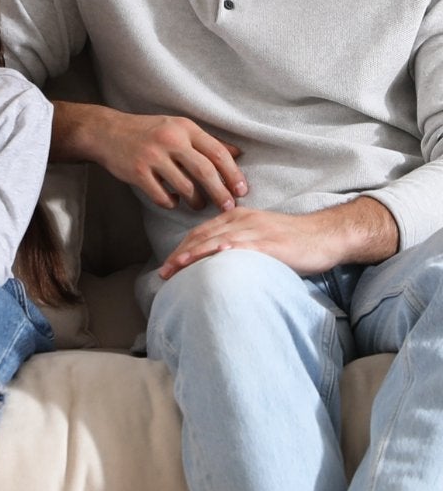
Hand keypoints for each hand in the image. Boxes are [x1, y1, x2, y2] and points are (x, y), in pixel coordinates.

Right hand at [93, 110, 245, 212]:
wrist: (107, 132)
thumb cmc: (149, 132)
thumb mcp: (179, 128)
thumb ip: (207, 141)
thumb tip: (238, 154)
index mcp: (185, 128)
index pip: (217, 152)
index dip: (233, 173)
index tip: (242, 190)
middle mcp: (170, 140)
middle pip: (205, 171)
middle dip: (221, 193)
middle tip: (228, 207)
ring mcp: (153, 156)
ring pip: (185, 187)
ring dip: (196, 201)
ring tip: (198, 205)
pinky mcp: (137, 172)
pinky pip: (162, 196)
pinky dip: (171, 203)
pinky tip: (173, 201)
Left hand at [157, 205, 373, 280]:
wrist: (326, 236)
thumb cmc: (294, 242)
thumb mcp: (260, 238)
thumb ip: (239, 246)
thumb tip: (218, 265)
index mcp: (238, 217)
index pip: (202, 232)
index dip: (182, 248)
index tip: (167, 265)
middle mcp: (243, 220)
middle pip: (203, 235)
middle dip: (181, 254)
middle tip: (163, 272)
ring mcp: (257, 230)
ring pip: (218, 239)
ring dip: (195, 254)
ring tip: (177, 267)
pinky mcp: (271, 243)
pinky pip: (244, 246)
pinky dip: (227, 250)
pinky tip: (214, 258)